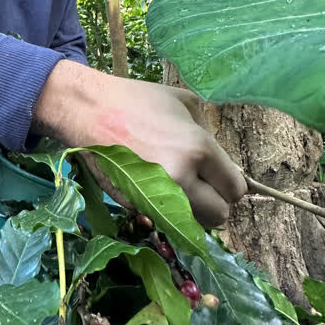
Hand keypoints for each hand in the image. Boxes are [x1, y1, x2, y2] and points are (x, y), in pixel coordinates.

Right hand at [33, 62, 245, 226]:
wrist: (89, 111)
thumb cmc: (137, 100)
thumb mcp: (185, 103)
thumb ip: (210, 134)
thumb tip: (219, 162)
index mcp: (198, 150)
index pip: (235, 189)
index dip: (230, 181)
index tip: (219, 173)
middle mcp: (181, 179)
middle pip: (220, 215)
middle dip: (215, 200)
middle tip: (203, 183)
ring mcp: (155, 197)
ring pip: (193, 225)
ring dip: (193, 211)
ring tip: (180, 186)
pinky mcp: (134, 207)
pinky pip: (163, 218)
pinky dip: (164, 208)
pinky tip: (153, 184)